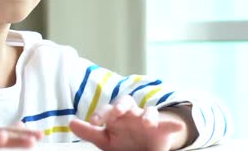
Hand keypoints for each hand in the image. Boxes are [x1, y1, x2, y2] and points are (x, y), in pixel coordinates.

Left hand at [69, 95, 185, 150]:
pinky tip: (177, 126)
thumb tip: (70, 122)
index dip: (100, 114)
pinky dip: (172, 124)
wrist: (144, 148)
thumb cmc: (122, 142)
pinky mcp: (161, 129)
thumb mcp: (104, 140)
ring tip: (147, 123)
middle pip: (126, 101)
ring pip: (148, 110)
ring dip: (147, 115)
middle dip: (121, 105)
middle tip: (117, 112)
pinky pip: (167, 123)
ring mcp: (146, 120)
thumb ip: (89, 131)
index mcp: (115, 116)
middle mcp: (130, 114)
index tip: (94, 122)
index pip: (106, 110)